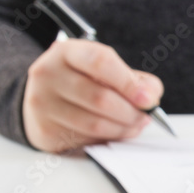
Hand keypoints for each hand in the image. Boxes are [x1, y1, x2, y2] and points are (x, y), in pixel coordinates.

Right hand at [22, 39, 164, 151]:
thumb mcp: (108, 69)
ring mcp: (42, 104)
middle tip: (145, 116)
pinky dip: (108, 139)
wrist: (45, 97)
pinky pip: (86, 140)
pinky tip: (115, 132)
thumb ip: (136, 80)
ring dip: (123, 129)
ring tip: (135, 124)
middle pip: (100, 98)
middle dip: (131, 112)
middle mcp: (48, 75)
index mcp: (66, 52)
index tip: (148, 100)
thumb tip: (151, 97)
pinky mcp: (45, 131)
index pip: (100, 62)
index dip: (129, 83)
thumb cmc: (83, 80)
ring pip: (95, 124)